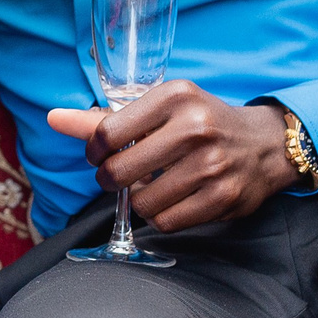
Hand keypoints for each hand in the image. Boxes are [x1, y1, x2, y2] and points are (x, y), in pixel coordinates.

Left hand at [47, 83, 301, 231]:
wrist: (264, 144)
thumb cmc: (199, 123)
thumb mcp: (157, 109)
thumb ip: (104, 118)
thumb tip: (52, 118)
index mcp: (174, 96)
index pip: (107, 132)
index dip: (94, 151)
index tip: (99, 155)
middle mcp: (195, 127)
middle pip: (120, 171)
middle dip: (111, 180)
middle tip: (119, 177)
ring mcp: (212, 164)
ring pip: (143, 202)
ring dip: (139, 201)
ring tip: (151, 187)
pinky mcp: (224, 197)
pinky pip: (167, 222)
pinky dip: (160, 216)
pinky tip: (170, 200)